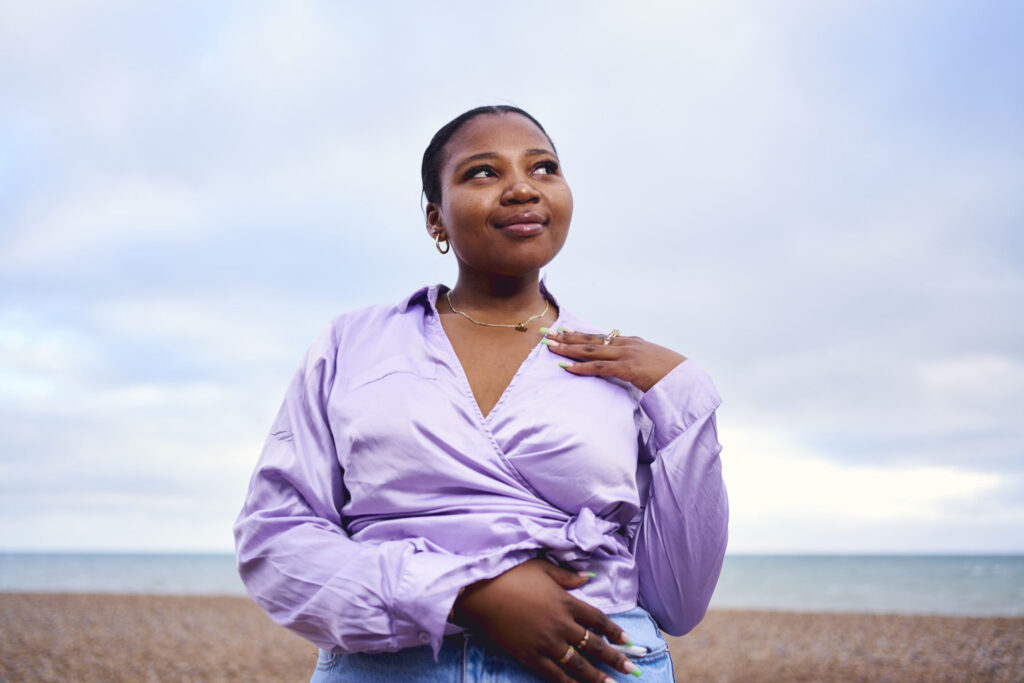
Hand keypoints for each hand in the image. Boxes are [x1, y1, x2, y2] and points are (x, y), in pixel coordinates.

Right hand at [452, 559, 638, 681]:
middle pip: (594, 645)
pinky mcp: (530, 655)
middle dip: (615, 659)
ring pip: (578, 664)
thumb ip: (567, 576)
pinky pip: (554, 674)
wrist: (482, 592)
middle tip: (632, 669)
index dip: (614, 631)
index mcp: (567, 602)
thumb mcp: (543, 568)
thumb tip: (587, 577)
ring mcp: (547, 642)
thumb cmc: (511, 574)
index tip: (628, 641)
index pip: (598, 620)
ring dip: (597, 676)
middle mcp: (562, 624)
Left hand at [542, 327, 686, 391]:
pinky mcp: (628, 369)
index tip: (561, 331)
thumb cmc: (669, 374)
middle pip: (590, 339)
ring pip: (591, 350)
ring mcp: (627, 355)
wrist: (686, 379)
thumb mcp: (649, 362)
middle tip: (547, 335)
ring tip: (550, 348)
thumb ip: (634, 361)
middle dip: (566, 337)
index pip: (599, 336)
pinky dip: (581, 368)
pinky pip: (600, 368)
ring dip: (568, 349)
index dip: (579, 334)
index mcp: (630, 342)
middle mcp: (626, 344)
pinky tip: (566, 368)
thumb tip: (622, 366)